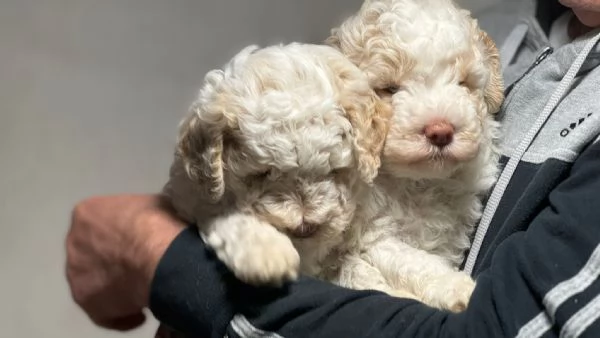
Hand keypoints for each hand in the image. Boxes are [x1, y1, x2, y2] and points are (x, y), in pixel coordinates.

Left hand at [65, 194, 184, 330]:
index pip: (99, 223)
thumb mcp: (152, 204)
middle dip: (112, 261)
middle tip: (139, 266)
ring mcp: (75, 274)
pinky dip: (121, 316)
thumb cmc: (158, 223)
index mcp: (86, 214)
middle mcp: (73, 242)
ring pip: (95, 283)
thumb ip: (139, 213)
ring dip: (115, 288)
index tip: (138, 242)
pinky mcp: (85, 301)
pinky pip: (104, 313)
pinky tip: (140, 315)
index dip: (120, 234)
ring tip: (142, 292)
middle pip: (93, 254)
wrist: (159, 254)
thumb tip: (147, 222)